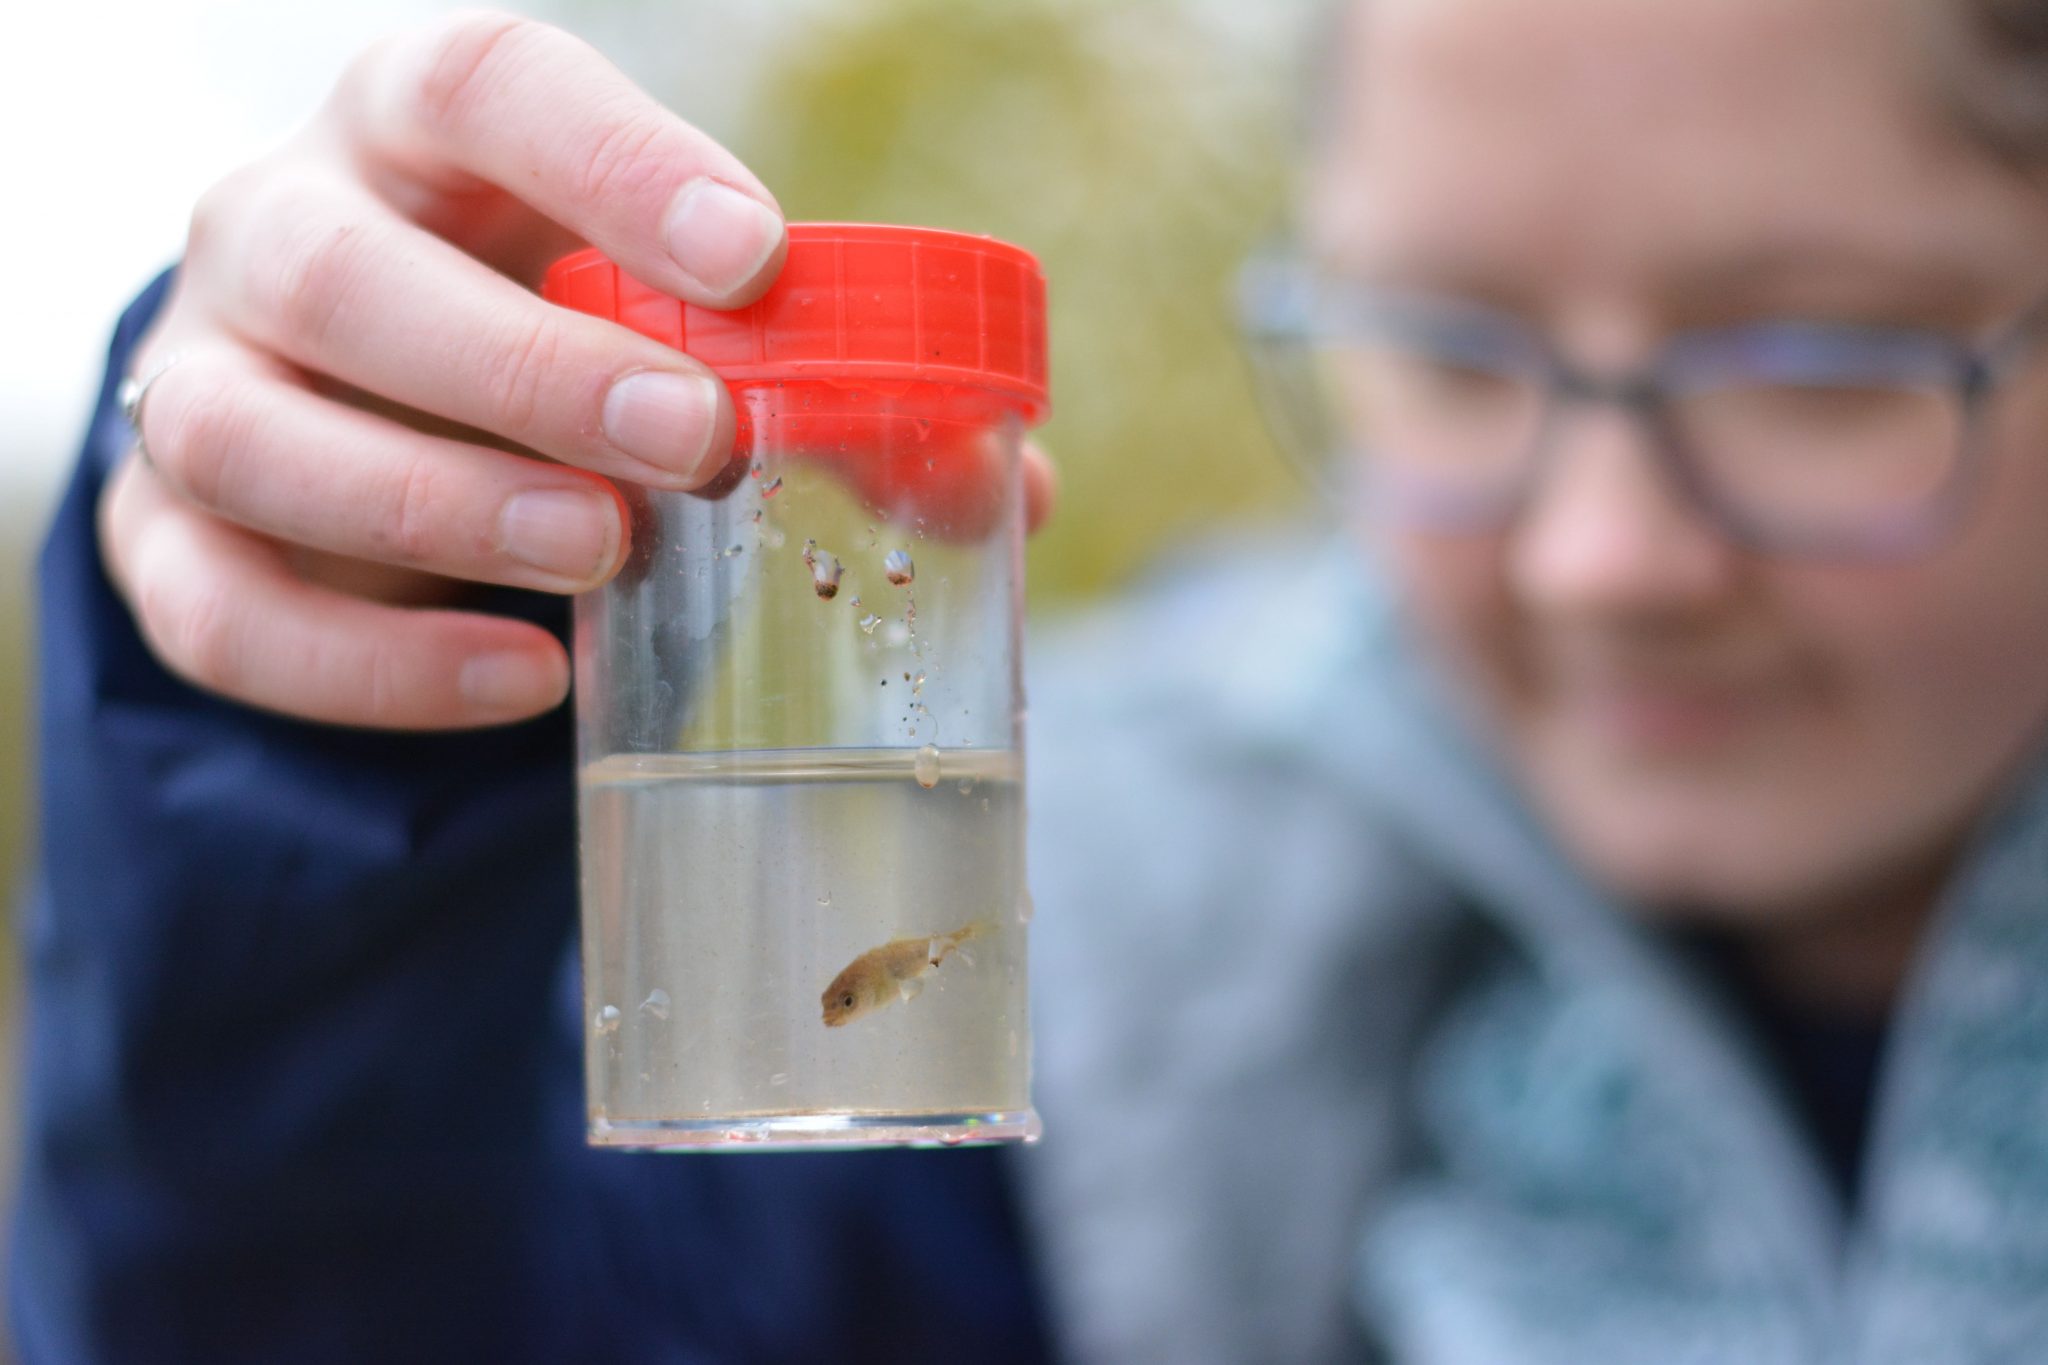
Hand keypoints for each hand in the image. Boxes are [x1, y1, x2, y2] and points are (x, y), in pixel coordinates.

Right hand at [100, 12, 1054, 731]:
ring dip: (436, 508)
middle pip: (339, 268)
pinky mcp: (169, 545)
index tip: (755, 259)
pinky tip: (520, 684)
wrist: (376, 445)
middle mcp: (281, 234)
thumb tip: (1000, 490)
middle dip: (519, 363)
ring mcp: (203, 390)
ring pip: (248, 436)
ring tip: (601, 559)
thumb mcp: (670, 338)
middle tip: (687, 445)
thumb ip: (826, 395)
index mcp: (426, 141)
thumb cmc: (561, 359)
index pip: (484, 87)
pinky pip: (223, 612)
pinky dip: (373, 667)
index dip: (612, 161)